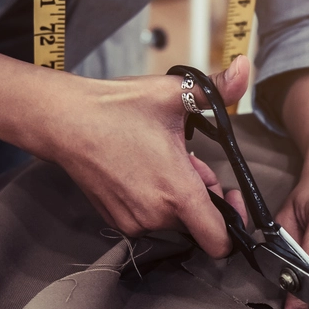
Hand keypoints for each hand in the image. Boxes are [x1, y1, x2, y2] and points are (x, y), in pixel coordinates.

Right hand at [40, 55, 250, 254]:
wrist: (64, 120)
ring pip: (174, 220)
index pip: (219, 242)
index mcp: (177, 192)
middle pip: (198, 223)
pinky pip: (150, 218)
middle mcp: (156, 215)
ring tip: (163, 161)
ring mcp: (133, 221)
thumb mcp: (174, 93)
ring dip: (178, 197)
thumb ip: (218, 88)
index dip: (233, 224)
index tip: (229, 195)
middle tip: (191, 162)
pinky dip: (155, 201)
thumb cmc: (118, 107)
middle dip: (203, 196)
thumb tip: (245, 66)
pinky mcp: (116, 221)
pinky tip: (144, 171)